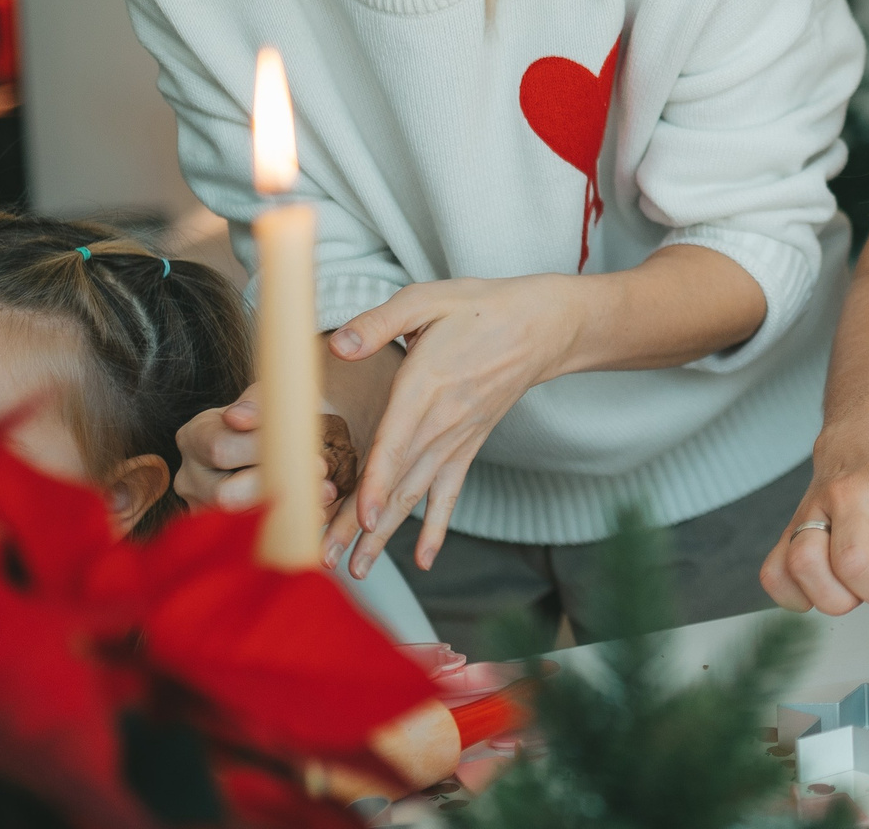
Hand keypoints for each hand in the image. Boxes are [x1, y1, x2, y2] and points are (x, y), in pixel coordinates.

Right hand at [173, 383, 341, 516]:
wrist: (272, 440)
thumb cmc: (271, 417)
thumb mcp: (268, 398)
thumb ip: (257, 404)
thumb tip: (238, 418)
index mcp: (195, 436)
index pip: (221, 449)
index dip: (263, 451)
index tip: (305, 447)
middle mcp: (190, 476)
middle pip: (226, 494)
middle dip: (279, 485)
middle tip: (322, 472)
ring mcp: (202, 508)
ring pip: (240, 520)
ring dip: (290, 508)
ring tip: (327, 491)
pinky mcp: (221, 532)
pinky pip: (252, 536)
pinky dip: (288, 525)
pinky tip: (315, 512)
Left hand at [322, 274, 584, 577]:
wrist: (541, 327)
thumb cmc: (479, 307)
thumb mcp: (427, 299)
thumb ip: (379, 323)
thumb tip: (338, 345)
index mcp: (425, 385)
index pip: (395, 442)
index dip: (376, 481)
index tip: (359, 518)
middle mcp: (441, 421)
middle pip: (396, 481)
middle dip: (360, 525)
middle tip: (327, 560)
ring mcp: (457, 439)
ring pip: (415, 494)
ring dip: (385, 534)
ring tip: (357, 569)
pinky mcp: (468, 446)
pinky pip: (451, 493)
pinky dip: (438, 528)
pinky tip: (423, 561)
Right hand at [761, 421, 868, 638]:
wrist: (862, 434)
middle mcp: (849, 492)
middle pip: (852, 562)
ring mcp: (812, 507)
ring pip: (805, 566)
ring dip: (836, 595)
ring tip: (857, 580)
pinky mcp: (787, 525)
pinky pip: (775, 575)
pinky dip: (798, 595)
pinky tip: (824, 584)